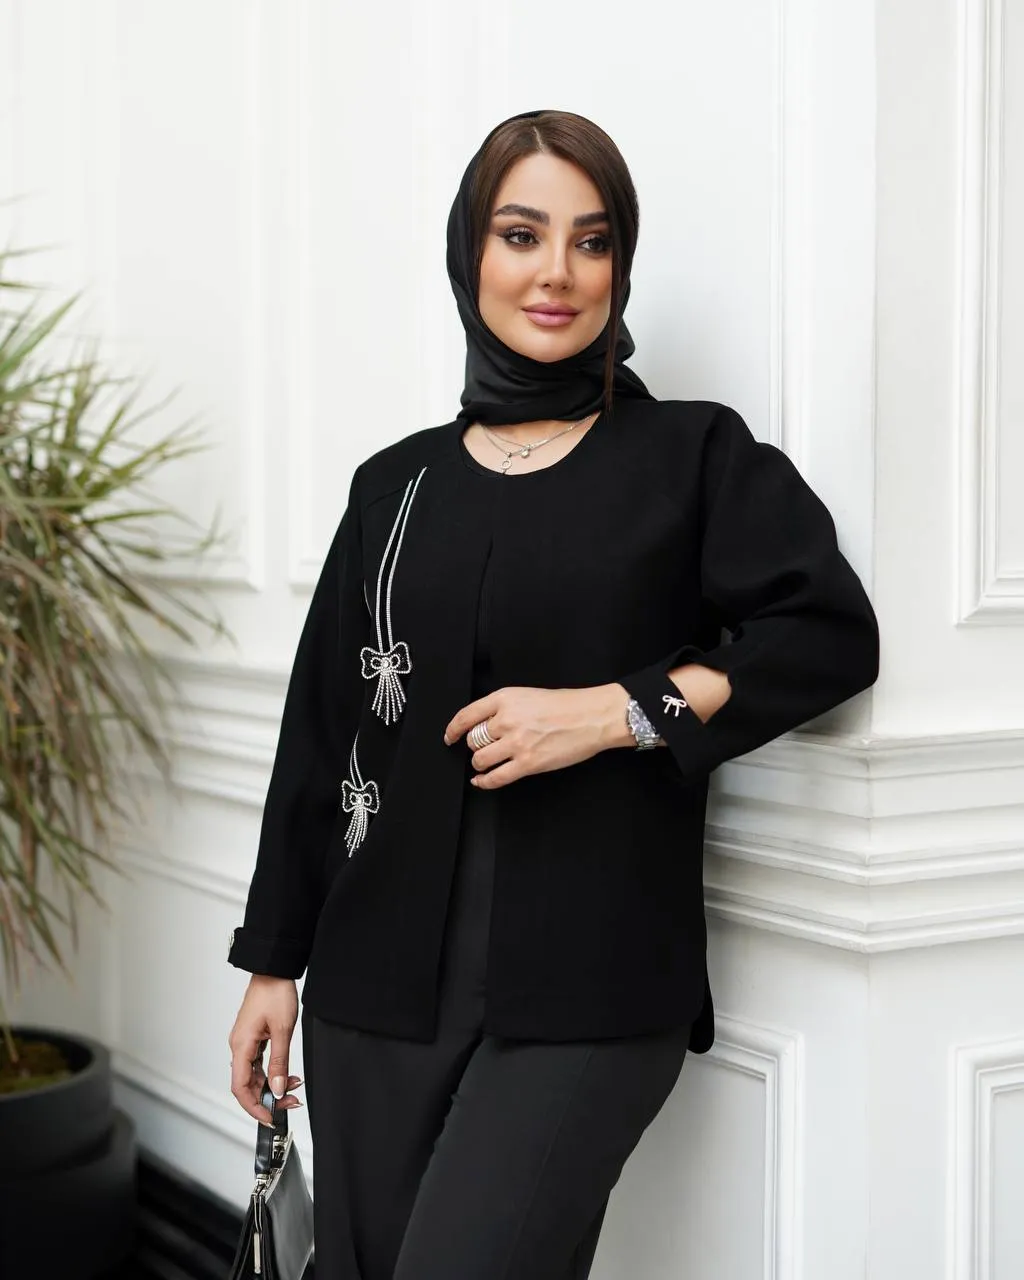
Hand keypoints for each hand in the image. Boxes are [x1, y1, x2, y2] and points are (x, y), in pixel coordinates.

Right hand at [228, 975, 303, 1127]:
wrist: (273, 970)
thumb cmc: (275, 993)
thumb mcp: (283, 1030)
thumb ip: (279, 1063)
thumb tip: (277, 1088)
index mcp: (241, 1046)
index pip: (241, 1087)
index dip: (254, 1107)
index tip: (269, 1117)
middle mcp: (239, 1046)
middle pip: (248, 1083)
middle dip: (268, 1097)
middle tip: (290, 1103)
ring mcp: (245, 1042)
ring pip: (255, 1074)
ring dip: (273, 1084)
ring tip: (294, 1087)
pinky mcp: (253, 1037)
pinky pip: (259, 1062)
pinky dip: (273, 1071)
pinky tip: (287, 1075)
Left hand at [443, 685, 624, 789]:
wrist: (592, 716)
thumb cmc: (566, 706)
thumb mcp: (528, 696)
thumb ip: (504, 708)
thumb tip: (485, 726)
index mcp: (505, 699)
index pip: (467, 715)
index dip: (454, 729)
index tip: (450, 736)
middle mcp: (507, 720)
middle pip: (473, 740)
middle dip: (476, 747)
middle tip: (483, 748)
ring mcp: (516, 743)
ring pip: (480, 759)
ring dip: (480, 763)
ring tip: (486, 762)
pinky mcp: (527, 763)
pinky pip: (496, 777)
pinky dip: (484, 781)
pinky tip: (482, 780)